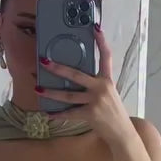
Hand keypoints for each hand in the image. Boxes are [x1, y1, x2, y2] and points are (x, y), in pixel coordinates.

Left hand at [37, 25, 132, 145]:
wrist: (121, 132)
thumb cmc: (113, 112)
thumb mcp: (109, 94)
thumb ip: (96, 85)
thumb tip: (75, 79)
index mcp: (107, 80)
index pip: (106, 57)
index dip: (101, 42)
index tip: (95, 28)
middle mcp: (102, 88)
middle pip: (76, 75)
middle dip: (58, 68)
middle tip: (44, 62)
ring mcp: (96, 101)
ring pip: (68, 95)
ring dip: (51, 93)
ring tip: (38, 89)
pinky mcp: (90, 114)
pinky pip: (69, 113)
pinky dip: (58, 115)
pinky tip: (48, 114)